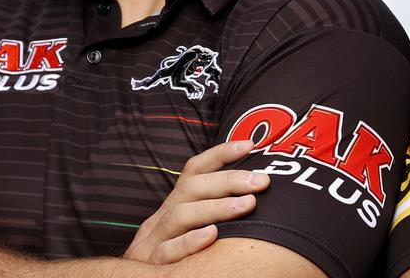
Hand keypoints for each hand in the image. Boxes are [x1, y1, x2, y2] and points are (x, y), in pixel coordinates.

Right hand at [123, 139, 269, 264]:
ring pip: (181, 216)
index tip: (249, 145)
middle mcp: (162, 217)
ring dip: (216, 208)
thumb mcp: (189, 229)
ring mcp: (153, 240)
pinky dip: (189, 242)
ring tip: (247, 205)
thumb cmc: (174, 254)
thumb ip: (213, 211)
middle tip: (261, 181)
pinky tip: (212, 236)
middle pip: (191, 189)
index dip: (220, 154)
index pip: (194, 171)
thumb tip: (255, 193)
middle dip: (228, 181)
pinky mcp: (149, 264)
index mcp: (174, 205)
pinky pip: (167, 251)